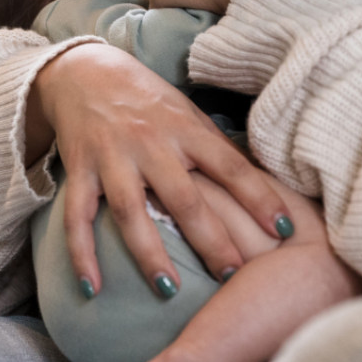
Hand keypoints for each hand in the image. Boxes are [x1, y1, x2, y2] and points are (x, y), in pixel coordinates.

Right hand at [30, 44, 294, 296]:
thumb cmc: (146, 98)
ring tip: (169, 290)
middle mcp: (150, 144)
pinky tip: (91, 288)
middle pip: (185, 199)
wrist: (84, 71)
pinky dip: (81, 254)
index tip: (285, 231)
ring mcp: (112, 158)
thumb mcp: (186, 112)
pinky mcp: (79, 170)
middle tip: (234, 276)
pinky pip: (76, 218)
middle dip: (211, 241)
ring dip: (149, 255)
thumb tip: (262, 183)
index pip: (230, 167)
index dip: (259, 198)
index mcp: (185, 129)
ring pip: (131, 213)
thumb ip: (215, 147)